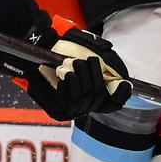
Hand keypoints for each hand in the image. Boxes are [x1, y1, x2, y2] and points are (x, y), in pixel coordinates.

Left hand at [16, 25, 131, 119]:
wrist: (35, 53)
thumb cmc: (59, 50)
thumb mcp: (85, 49)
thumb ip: (104, 56)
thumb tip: (120, 69)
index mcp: (91, 94)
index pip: (113, 103)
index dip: (120, 95)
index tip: (125, 84)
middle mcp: (83, 105)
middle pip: (99, 96)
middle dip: (95, 77)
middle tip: (89, 60)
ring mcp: (71, 111)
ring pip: (85, 98)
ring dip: (82, 79)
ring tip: (74, 64)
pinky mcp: (57, 112)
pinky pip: (69, 100)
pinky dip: (70, 85)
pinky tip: (66, 74)